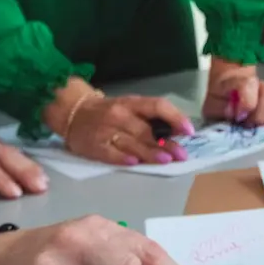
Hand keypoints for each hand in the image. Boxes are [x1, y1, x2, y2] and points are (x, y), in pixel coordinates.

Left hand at [0, 115, 46, 199]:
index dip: (0, 178)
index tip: (15, 193)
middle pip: (5, 156)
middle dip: (24, 171)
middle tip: (41, 187)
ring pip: (12, 153)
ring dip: (29, 167)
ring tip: (44, 183)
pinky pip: (12, 153)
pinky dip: (26, 162)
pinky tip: (36, 174)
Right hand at [62, 93, 194, 166]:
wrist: (74, 112)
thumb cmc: (110, 111)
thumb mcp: (131, 106)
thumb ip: (151, 116)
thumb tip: (177, 131)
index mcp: (132, 103)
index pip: (157, 105)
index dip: (175, 117)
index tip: (189, 130)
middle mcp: (120, 115)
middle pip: (146, 130)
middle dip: (166, 143)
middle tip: (181, 155)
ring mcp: (106, 130)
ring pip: (131, 143)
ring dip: (149, 152)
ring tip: (166, 160)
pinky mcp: (93, 145)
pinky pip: (109, 153)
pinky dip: (122, 158)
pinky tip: (134, 162)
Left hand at [203, 57, 263, 125]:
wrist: (229, 88)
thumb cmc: (222, 99)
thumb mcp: (212, 105)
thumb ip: (221, 108)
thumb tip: (232, 112)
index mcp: (240, 81)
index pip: (250, 84)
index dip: (246, 103)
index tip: (239, 117)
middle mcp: (260, 84)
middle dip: (259, 115)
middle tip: (248, 124)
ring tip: (257, 123)